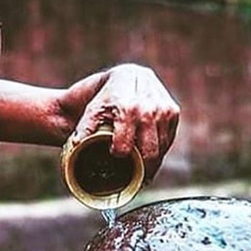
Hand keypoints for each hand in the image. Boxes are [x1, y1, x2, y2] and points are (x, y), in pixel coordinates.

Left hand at [72, 65, 179, 181]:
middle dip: (141, 169)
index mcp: (128, 108)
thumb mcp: (91, 109)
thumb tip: (76, 144)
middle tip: (134, 176)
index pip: (125, 148)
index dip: (118, 156)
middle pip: (149, 154)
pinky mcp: (174, 111)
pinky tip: (151, 156)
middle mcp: (150, 108)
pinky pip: (168, 140)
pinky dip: (160, 150)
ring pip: (161, 149)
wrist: (128, 74)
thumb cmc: (105, 95)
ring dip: (152, 163)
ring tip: (142, 170)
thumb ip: (84, 127)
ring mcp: (164, 109)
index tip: (114, 158)